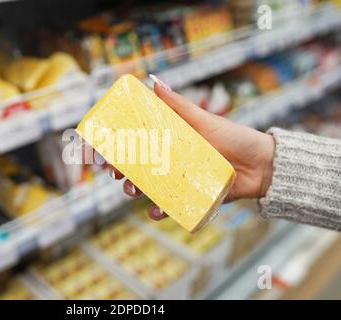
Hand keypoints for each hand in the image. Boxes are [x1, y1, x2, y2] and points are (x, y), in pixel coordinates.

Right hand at [108, 80, 274, 220]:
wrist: (261, 166)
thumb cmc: (234, 137)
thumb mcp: (203, 120)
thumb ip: (178, 105)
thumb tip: (154, 82)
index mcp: (170, 140)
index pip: (138, 143)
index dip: (119, 148)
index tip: (104, 151)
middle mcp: (170, 160)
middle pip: (138, 167)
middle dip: (122, 171)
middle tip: (116, 173)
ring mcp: (178, 180)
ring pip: (148, 188)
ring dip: (135, 191)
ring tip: (133, 191)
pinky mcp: (190, 197)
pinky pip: (169, 206)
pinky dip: (158, 210)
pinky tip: (155, 210)